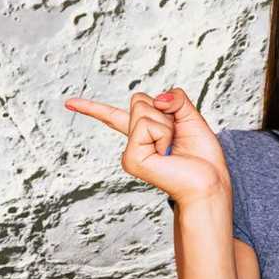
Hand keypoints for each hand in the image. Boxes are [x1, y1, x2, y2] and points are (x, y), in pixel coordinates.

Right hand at [65, 87, 229, 207]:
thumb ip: (174, 98)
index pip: (113, 117)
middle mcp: (133, 142)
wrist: (210, 181)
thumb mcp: (190, 115)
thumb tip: (156, 99)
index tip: (68, 102)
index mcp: (143, 133)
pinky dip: (163, 134)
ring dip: (166, 124)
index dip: (91, 108)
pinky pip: (146, 126)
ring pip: (143, 110)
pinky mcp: (131, 160)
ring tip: (172, 147)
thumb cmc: (202, 155)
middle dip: (163, 110)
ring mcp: (130, 152)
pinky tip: (166, 154)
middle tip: (175, 136)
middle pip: (138, 100)